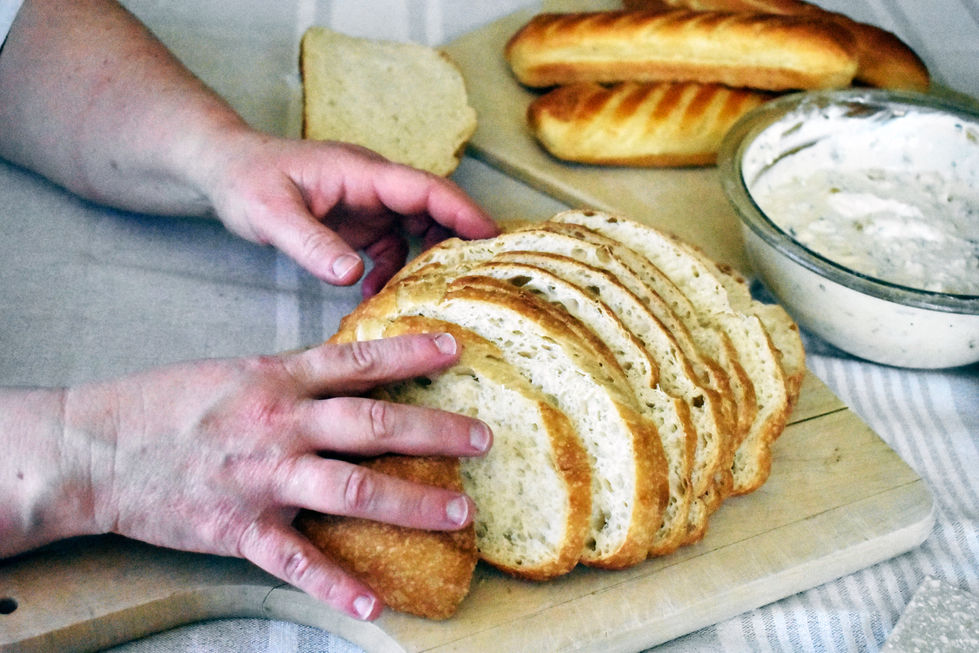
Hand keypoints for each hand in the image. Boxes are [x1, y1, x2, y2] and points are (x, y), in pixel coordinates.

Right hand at [65, 332, 490, 619]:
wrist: (97, 448)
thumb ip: (292, 377)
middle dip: (435, 431)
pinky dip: (335, 583)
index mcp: (278, 380)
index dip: (411, 353)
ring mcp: (263, 478)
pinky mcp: (240, 527)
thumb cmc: (164, 404)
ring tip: (457, 512)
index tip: (456, 350)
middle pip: (373, 424)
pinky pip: (296, 560)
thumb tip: (346, 375)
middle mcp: (280, 425)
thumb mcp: (235, 372)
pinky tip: (372, 602)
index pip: (358, 362)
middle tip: (482, 438)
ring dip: (410, 502)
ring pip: (351, 488)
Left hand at [203, 133, 498, 296]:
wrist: (222, 168)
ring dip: (421, 260)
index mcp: (362, 173)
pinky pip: (389, 244)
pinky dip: (390, 269)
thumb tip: (352, 276)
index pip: (425, 189)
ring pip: (413, 228)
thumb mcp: (272, 215)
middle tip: (475, 277)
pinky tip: (375, 294)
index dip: (462, 212)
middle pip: (430, 207)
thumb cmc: (246, 180)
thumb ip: (311, 245)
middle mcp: (371, 184)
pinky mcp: (355, 221)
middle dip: (455, 239)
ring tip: (424, 295)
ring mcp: (365, 202)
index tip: (492, 238)